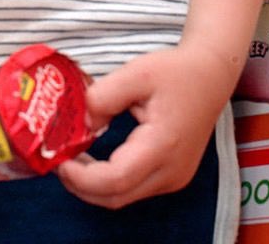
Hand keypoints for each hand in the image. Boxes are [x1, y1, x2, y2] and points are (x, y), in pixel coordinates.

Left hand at [56, 46, 230, 208]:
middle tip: (56, 161)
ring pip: (125, 197)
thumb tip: (81, 122)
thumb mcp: (137, 72)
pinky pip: (135, 189)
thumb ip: (104, 96)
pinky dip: (109, 182)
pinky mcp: (173, 176)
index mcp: (162, 145)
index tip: (58, 159)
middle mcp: (171, 171)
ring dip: (93, 186)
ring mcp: (174, 178)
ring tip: (71, 158)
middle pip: (117, 197)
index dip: (82, 177)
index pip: (116, 179)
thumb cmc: (176, 71)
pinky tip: (94, 160)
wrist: (211, 75)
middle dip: (81, 186)